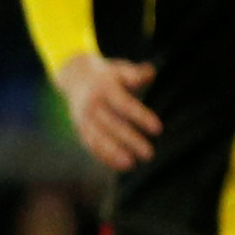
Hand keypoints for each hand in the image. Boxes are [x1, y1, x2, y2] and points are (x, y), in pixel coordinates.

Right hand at [57, 52, 160, 170]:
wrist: (76, 77)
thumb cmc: (109, 74)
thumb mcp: (120, 69)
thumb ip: (136, 73)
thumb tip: (150, 73)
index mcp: (104, 87)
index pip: (124, 104)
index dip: (141, 117)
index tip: (158, 129)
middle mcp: (92, 104)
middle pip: (112, 124)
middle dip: (130, 140)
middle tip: (149, 154)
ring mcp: (84, 118)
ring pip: (98, 138)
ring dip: (113, 153)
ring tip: (131, 164)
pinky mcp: (81, 129)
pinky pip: (91, 145)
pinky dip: (104, 156)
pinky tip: (121, 166)